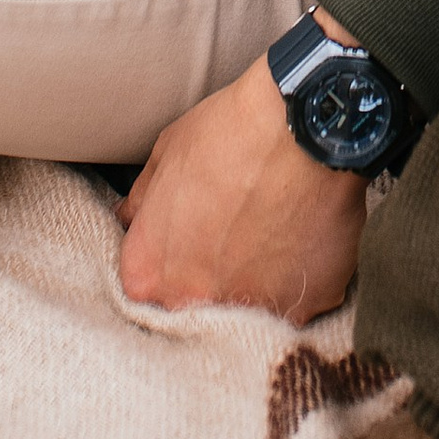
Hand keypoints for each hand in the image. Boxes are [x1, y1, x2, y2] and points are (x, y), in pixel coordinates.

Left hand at [118, 20, 369, 321]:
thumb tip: (130, 219)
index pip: (149, 286)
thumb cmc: (231, 133)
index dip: (172, 257)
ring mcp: (253, 311)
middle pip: (198, 305)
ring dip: (259, 279)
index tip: (192, 236)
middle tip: (235, 231)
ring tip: (274, 230)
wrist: (305, 127)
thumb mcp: (165, 155)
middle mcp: (196, 304)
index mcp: (151, 274)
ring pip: (252, 306)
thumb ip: (142, 203)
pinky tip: (306, 233)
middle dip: (213, 276)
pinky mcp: (308, 307)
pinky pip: (300, 299)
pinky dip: (302, 274)